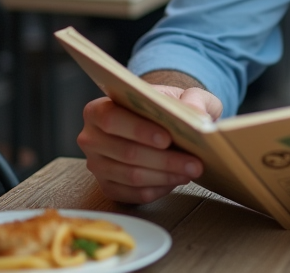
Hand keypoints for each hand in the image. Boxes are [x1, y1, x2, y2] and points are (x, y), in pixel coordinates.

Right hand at [77, 85, 221, 203]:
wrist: (162, 122)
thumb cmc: (167, 106)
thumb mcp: (182, 94)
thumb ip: (191, 99)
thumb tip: (198, 116)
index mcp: (98, 110)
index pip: (112, 120)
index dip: (138, 130)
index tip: (167, 139)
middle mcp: (91, 138)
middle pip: (126, 152)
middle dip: (164, 160)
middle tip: (194, 163)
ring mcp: (97, 166)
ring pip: (131, 176)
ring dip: (165, 176)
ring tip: (191, 171)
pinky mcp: (108, 187)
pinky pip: (133, 194)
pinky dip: (159, 189)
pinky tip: (177, 180)